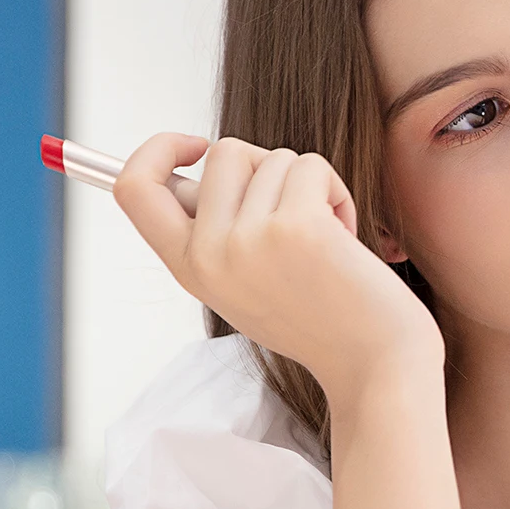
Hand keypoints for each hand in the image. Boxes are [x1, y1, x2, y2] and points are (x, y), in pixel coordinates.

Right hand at [113, 133, 444, 398]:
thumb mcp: (243, 282)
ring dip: (308, 185)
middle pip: (223, 152)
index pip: (134, 188)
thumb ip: (214, 231)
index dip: (156, 150)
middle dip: (266, 166)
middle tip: (293, 210)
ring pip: (274, 156)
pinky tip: (344, 234)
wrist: (375, 362)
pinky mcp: (298, 227)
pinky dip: (335, 190)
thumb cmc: (319, 319)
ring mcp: (250, 240)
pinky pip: (311, 165)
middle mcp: (210, 254)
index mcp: (189, 268)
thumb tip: (195, 166)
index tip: (193, 146)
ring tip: (324, 236)